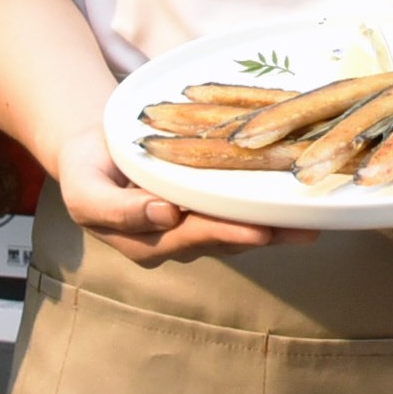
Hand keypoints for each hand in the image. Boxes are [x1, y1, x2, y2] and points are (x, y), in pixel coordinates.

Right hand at [55, 125, 306, 265]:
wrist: (93, 151)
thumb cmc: (87, 169)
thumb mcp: (85, 190)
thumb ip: (114, 209)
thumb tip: (163, 217)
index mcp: (144, 242)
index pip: (188, 238)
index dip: (221, 233)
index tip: (253, 230)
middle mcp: (174, 241)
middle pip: (222, 239)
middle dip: (259, 233)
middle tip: (293, 228)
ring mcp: (194, 228)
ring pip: (237, 230)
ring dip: (273, 228)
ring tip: (307, 221)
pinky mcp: (208, 210)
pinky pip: (239, 212)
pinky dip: (267, 210)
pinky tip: (296, 206)